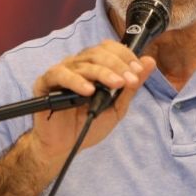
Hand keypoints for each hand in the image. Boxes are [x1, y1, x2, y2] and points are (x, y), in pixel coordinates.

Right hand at [27, 40, 155, 176]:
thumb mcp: (117, 106)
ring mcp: (61, 71)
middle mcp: (77, 64)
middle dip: (118, 65)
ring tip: (116, 84)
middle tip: (129, 80)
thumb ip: (131, 86)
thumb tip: (150, 62)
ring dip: (103, 72)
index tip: (138, 71)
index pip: (109, 48)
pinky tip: (89, 91)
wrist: (65, 147)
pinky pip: (60, 75)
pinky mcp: (45, 83)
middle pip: (98, 53)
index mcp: (94, 66)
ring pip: (83, 63)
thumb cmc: (89, 124)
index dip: (125, 56)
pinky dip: (76, 81)